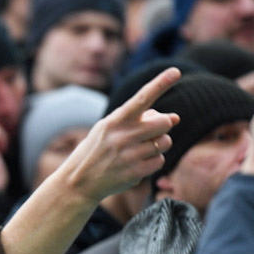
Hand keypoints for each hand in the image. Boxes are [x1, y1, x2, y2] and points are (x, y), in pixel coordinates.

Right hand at [55, 67, 180, 203]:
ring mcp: (129, 155)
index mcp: (115, 120)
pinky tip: (136, 164)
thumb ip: (140, 120)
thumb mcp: (110, 129)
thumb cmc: (97, 150)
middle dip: (162, 126)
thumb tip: (175, 118)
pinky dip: (153, 162)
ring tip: (139, 150)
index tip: (176, 71)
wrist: (78, 182)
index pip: (142, 98)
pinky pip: (160, 161)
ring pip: (165, 143)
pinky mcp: (134, 173)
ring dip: (158, 145)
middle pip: (163, 123)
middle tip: (150, 133)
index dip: (160, 84)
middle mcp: (122, 136)